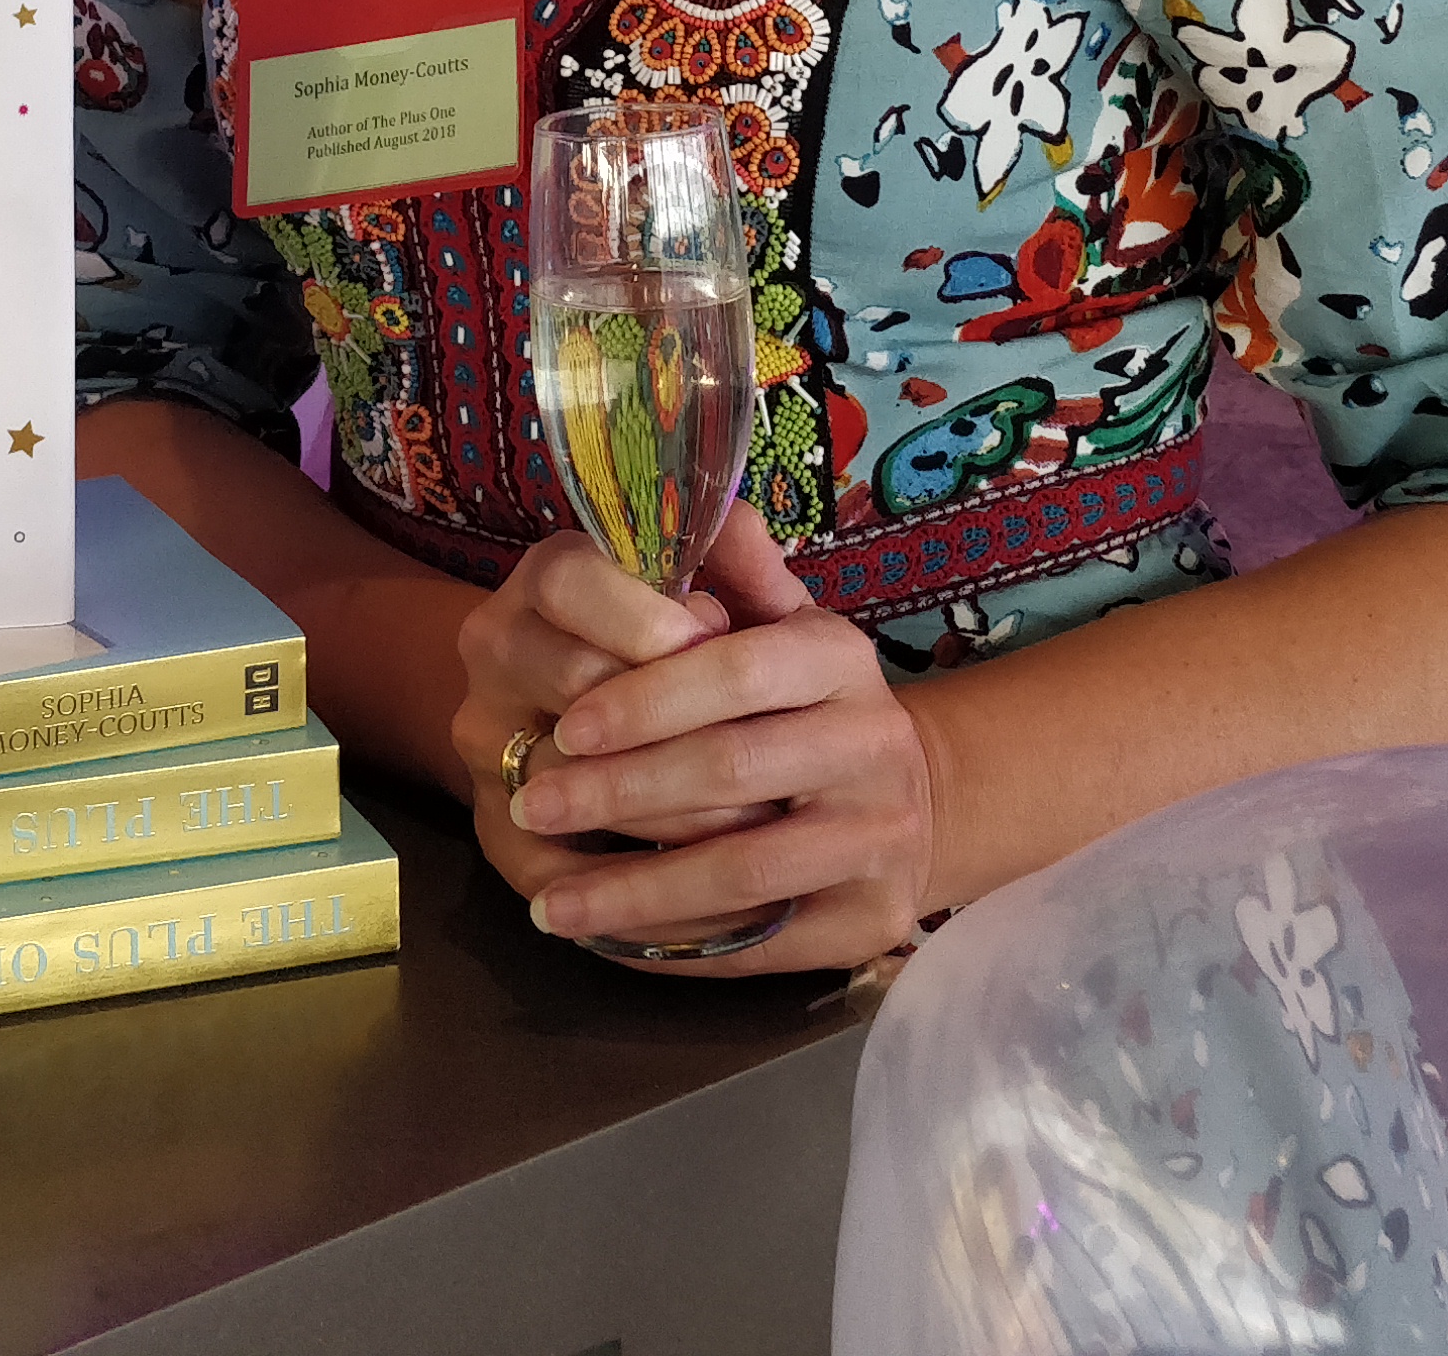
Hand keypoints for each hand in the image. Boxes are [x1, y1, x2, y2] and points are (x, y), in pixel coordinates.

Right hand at [455, 529, 765, 928]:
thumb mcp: (715, 600)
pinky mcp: (494, 829)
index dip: (652, 622)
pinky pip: (554, 866)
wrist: (579, 719)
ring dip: (663, 812)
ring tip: (754, 831)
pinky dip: (630, 891)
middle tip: (764, 760)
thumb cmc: (671, 651)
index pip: (571, 581)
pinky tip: (707, 901)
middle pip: (571, 681)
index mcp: (545, 578)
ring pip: (563, 780)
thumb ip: (735, 562)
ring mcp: (485, 743)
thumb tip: (741, 522)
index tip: (721, 649)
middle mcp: (494, 649)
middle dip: (673, 727)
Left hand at [503, 503, 942, 978]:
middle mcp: (873, 748)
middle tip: (531, 806)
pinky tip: (611, 940)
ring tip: (549, 903)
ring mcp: (878, 841)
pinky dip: (678, 944)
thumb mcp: (784, 620)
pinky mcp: (870, 921)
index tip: (565, 727)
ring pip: (741, 874)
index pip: (737, 671)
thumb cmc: (811, 702)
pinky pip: (759, 943)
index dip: (645, 700)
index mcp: (842, 661)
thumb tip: (703, 504)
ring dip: (633, 892)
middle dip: (618, 794)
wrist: (916, 799)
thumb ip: (735, 566)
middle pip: (729, 772)